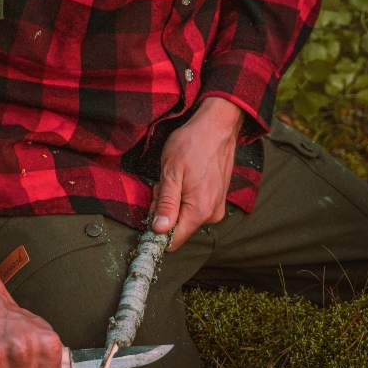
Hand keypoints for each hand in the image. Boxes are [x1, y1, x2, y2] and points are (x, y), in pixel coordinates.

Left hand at [150, 97, 243, 251]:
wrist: (217, 126)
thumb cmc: (192, 144)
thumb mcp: (171, 172)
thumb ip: (166, 203)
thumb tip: (159, 231)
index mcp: (199, 211)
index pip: (173, 241)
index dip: (155, 231)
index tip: (149, 212)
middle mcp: (211, 214)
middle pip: (177, 227)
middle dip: (164, 210)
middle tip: (162, 184)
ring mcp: (216, 207)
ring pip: (184, 216)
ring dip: (174, 201)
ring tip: (176, 177)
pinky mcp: (217, 199)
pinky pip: (194, 207)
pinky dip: (185, 196)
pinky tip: (186, 177)